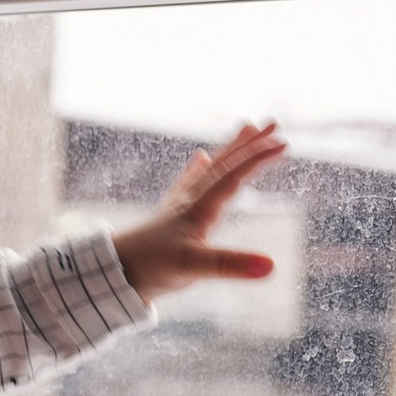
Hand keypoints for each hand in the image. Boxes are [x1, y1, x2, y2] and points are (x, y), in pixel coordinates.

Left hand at [111, 122, 287, 304]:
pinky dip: (197, 169)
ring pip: (208, 170)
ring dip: (229, 150)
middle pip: (222, 165)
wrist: (111, 273)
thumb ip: (231, 265)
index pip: (232, 176)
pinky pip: (187, 184)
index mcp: (197, 209)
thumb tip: (271, 266)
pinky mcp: (168, 216)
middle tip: (272, 122)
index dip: (257, 159)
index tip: (284, 143)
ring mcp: (176, 206)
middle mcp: (187, 201)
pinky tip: (200, 157)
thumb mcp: (194, 268)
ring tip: (245, 128)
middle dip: (248, 144)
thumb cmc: (151, 268)